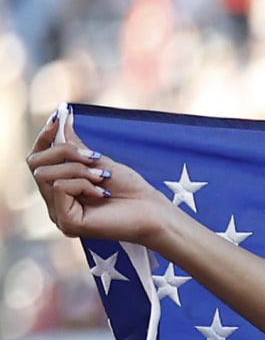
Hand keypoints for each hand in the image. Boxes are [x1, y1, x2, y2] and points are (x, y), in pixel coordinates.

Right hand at [28, 114, 173, 253]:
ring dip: (76, 169)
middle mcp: (54, 203)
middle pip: (35, 163)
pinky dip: (82, 183)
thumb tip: (61, 117)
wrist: (153, 211)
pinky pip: (59, 187)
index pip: (36, 160)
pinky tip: (102, 193)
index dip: (44, 138)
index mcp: (59, 189)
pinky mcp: (67, 222)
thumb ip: (74, 143)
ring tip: (101, 177)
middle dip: (64, 152)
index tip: (58, 120)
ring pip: (45, 174)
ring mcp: (59, 214)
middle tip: (93, 157)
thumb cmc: (130, 189)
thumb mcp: (97, 161)